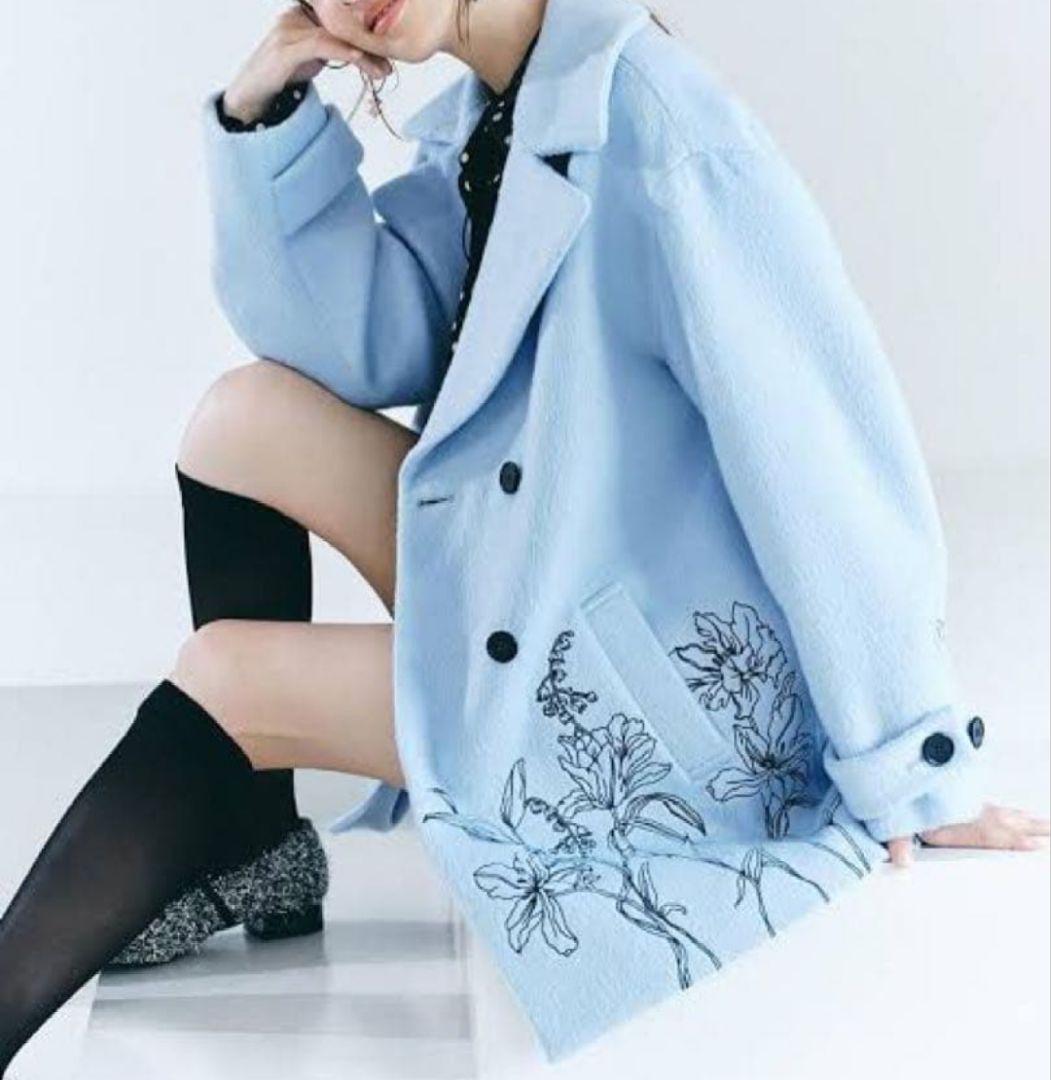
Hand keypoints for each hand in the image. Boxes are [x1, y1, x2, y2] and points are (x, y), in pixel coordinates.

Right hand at [224, 4, 391, 124]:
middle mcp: (295, 16)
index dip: (365, 30)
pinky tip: (358, 58)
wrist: (251, 95)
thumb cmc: (281, 75)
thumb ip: (333, 49)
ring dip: (362, 54)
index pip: (340, 17)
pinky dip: (341, 51)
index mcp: (302, 13)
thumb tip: (364, 53)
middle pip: (340, 26)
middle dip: (368, 45)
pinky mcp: (285, 50)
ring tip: (381, 70)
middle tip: (390, 63)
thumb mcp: (312, 58)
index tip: (388, 48)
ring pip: (334, 36)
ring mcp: (288, 30)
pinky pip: (319, 45)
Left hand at [885, 803, 1050, 867]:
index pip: (990, 834)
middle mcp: (967, 810)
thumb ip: (899, 843)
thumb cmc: (901, 800)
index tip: (1036, 846)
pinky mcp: (967, 797)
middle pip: (1006, 822)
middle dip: (1033, 829)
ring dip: (1027, 819)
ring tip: (1046, 824)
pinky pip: (996, 806)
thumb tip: (901, 863)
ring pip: (1005, 812)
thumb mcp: (896, 823)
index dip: (1013, 840)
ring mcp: (970, 803)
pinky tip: (1019, 813)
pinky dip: (1013, 811)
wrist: (901, 771)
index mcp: (953, 820)